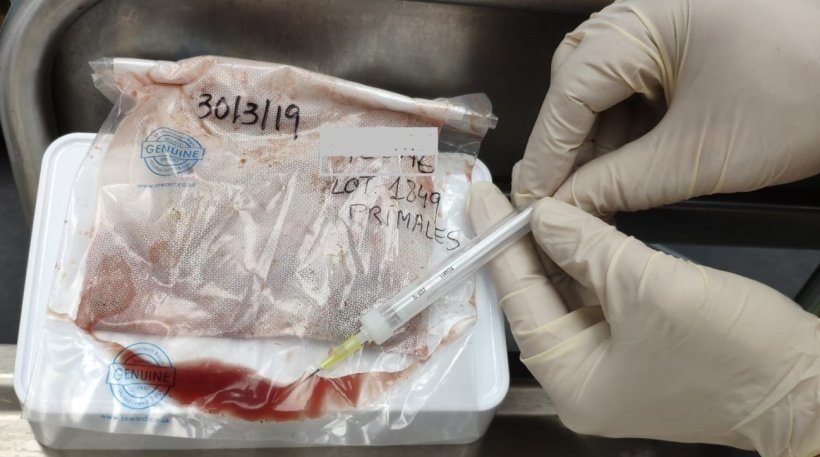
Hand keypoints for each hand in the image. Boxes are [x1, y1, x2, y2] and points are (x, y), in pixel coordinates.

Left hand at [468, 183, 819, 455]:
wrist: (806, 386)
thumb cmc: (731, 349)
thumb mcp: (649, 287)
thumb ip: (586, 246)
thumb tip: (542, 214)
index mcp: (571, 381)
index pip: (519, 300)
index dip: (497, 243)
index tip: (479, 197)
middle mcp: (580, 377)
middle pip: (539, 297)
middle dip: (521, 243)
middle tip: (498, 191)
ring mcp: (609, 363)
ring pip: (568, 293)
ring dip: (554, 247)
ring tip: (529, 198)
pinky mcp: (636, 346)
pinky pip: (597, 297)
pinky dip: (586, 260)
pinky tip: (573, 223)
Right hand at [513, 0, 819, 213]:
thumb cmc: (804, 94)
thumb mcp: (701, 153)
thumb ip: (622, 183)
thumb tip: (566, 207)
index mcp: (641, 21)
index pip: (569, 92)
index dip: (546, 153)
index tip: (531, 202)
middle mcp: (643, 12)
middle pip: (577, 82)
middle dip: (567, 144)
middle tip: (558, 198)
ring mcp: (666, 23)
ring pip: (605, 85)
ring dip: (597, 139)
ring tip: (594, 191)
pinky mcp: (687, 41)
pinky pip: (638, 84)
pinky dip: (628, 127)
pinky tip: (625, 166)